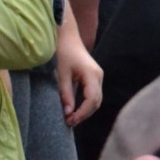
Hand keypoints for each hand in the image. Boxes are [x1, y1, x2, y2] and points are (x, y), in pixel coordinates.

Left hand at [55, 7, 102, 126]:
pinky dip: (85, 104)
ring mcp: (97, 76)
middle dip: (84, 114)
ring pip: (96, 100)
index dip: (82, 113)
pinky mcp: (94, 77)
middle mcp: (98, 76)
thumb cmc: (62, 52)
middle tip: (68, 122)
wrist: (67, 37)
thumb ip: (65, 94)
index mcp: (92, 74)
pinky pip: (93, 95)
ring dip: (85, 111)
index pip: (92, 100)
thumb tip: (67, 113)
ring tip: (70, 118)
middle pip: (96, 102)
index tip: (69, 120)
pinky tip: (74, 110)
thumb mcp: (61, 74)